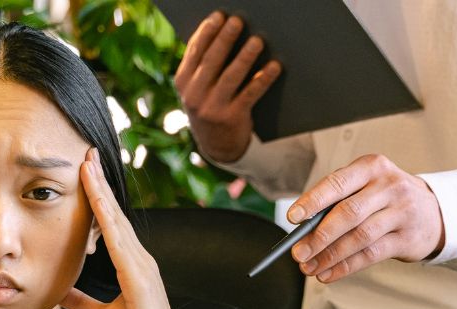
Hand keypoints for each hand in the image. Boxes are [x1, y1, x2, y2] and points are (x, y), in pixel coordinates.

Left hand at [60, 149, 193, 308]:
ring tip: (87, 163)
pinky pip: (119, 241)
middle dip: (100, 182)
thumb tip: (60, 289)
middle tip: (86, 152)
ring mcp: (143, 266)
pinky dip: (107, 217)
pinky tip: (96, 199)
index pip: (112, 224)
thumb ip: (83, 301)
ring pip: (117, 220)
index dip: (99, 197)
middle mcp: (141, 259)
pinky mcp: (140, 278)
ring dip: (101, 191)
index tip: (86, 171)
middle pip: (116, 213)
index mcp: (134, 266)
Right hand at [174, 12, 280, 163]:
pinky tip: (274, 66)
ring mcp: (212, 108)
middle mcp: (194, 95)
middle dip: (225, 39)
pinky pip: (250, 94)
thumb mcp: (197, 88)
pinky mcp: (232, 118)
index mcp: (183, 82)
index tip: (218, 15)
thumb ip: (202, 66)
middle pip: (211, 61)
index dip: (206, 32)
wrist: (217, 145)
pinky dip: (263, 79)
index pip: (194, 52)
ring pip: (231, 77)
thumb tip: (223, 31)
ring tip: (257, 40)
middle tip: (238, 21)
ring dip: (245, 57)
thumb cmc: (210, 104)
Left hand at [286, 154, 444, 282]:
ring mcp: (402, 212)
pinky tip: (328, 273)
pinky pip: (371, 255)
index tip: (293, 218)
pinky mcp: (408, 238)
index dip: (313, 201)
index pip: (337, 183)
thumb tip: (302, 228)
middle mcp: (389, 186)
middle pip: (348, 213)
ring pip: (359, 237)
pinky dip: (345, 266)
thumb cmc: (385, 197)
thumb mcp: (365, 187)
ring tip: (309, 267)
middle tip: (298, 252)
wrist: (433, 211)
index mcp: (372, 167)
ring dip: (330, 256)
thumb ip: (336, 201)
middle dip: (318, 236)